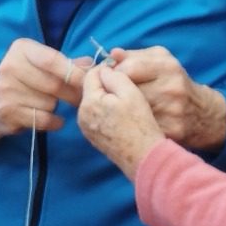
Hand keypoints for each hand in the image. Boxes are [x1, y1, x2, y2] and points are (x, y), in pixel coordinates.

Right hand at [0, 38, 92, 135]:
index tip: (88, 83)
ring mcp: (6, 90)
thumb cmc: (28, 79)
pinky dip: (54, 122)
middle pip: (54, 84)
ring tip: (55, 105)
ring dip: (58, 107)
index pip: (53, 60)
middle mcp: (10, 66)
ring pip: (49, 103)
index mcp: (22, 49)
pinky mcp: (7, 111)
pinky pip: (42, 119)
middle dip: (73, 94)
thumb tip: (93, 66)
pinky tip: (55, 119)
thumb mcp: (45, 64)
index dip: (74, 73)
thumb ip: (69, 64)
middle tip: (82, 100)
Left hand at [77, 64, 165, 179]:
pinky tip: (123, 115)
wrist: (144, 156)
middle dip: (107, 85)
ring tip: (127, 102)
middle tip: (127, 86)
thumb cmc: (139, 124)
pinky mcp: (93, 137)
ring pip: (95, 102)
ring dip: (107, 98)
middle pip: (92, 89)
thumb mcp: (130, 92)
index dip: (108, 69)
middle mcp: (82, 116)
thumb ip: (114, 75)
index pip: (92, 74)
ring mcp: (86, 129)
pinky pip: (97, 116)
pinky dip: (108, 111)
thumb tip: (105, 68)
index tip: (122, 71)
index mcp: (88, 103)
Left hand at [109, 46, 225, 151]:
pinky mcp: (171, 131)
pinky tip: (134, 121)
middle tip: (113, 95)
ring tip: (122, 108)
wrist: (201, 114)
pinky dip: (133, 124)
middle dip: (115, 92)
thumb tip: (113, 54)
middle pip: (129, 90)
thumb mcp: (159, 61)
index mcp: (168, 67)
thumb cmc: (173, 82)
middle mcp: (172, 88)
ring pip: (132, 110)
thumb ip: (134, 56)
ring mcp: (172, 111)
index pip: (130, 68)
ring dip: (121, 110)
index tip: (112, 78)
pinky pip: (141, 127)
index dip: (115, 73)